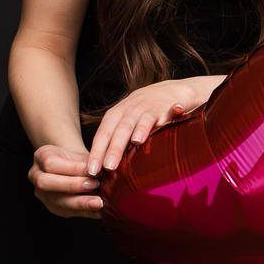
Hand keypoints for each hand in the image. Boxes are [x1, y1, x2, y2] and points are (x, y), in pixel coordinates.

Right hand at [29, 144, 102, 218]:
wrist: (74, 166)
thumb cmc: (79, 157)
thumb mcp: (81, 153)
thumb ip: (89, 161)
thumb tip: (104, 169)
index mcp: (41, 156)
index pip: (51, 164)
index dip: (73, 169)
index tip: (93, 171)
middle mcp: (36, 176)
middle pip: (46, 183)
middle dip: (72, 185)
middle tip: (95, 185)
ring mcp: (42, 193)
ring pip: (55, 200)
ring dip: (79, 202)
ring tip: (99, 202)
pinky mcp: (53, 207)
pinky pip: (66, 212)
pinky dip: (86, 212)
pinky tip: (100, 212)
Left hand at [86, 77, 206, 175]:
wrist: (168, 91)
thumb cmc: (142, 113)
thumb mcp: (124, 124)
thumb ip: (114, 142)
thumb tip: (100, 172)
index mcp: (115, 115)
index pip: (103, 134)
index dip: (97, 152)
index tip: (92, 171)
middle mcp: (130, 110)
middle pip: (120, 129)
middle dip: (114, 148)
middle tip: (109, 166)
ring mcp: (149, 108)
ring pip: (142, 120)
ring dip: (139, 130)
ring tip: (136, 142)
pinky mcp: (167, 107)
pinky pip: (168, 110)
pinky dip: (170, 111)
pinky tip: (166, 120)